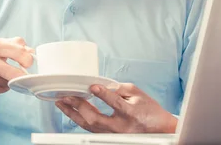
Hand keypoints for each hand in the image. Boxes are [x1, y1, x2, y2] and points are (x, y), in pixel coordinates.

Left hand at [56, 83, 177, 133]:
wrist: (158, 129)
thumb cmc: (149, 110)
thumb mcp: (137, 93)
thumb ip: (119, 88)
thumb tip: (102, 85)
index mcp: (130, 113)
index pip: (114, 103)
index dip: (102, 94)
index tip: (92, 86)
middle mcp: (120, 126)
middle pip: (95, 118)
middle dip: (78, 106)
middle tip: (66, 96)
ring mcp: (114, 134)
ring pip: (89, 126)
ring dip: (73, 114)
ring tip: (62, 104)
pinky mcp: (110, 136)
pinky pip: (91, 129)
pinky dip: (80, 120)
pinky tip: (72, 113)